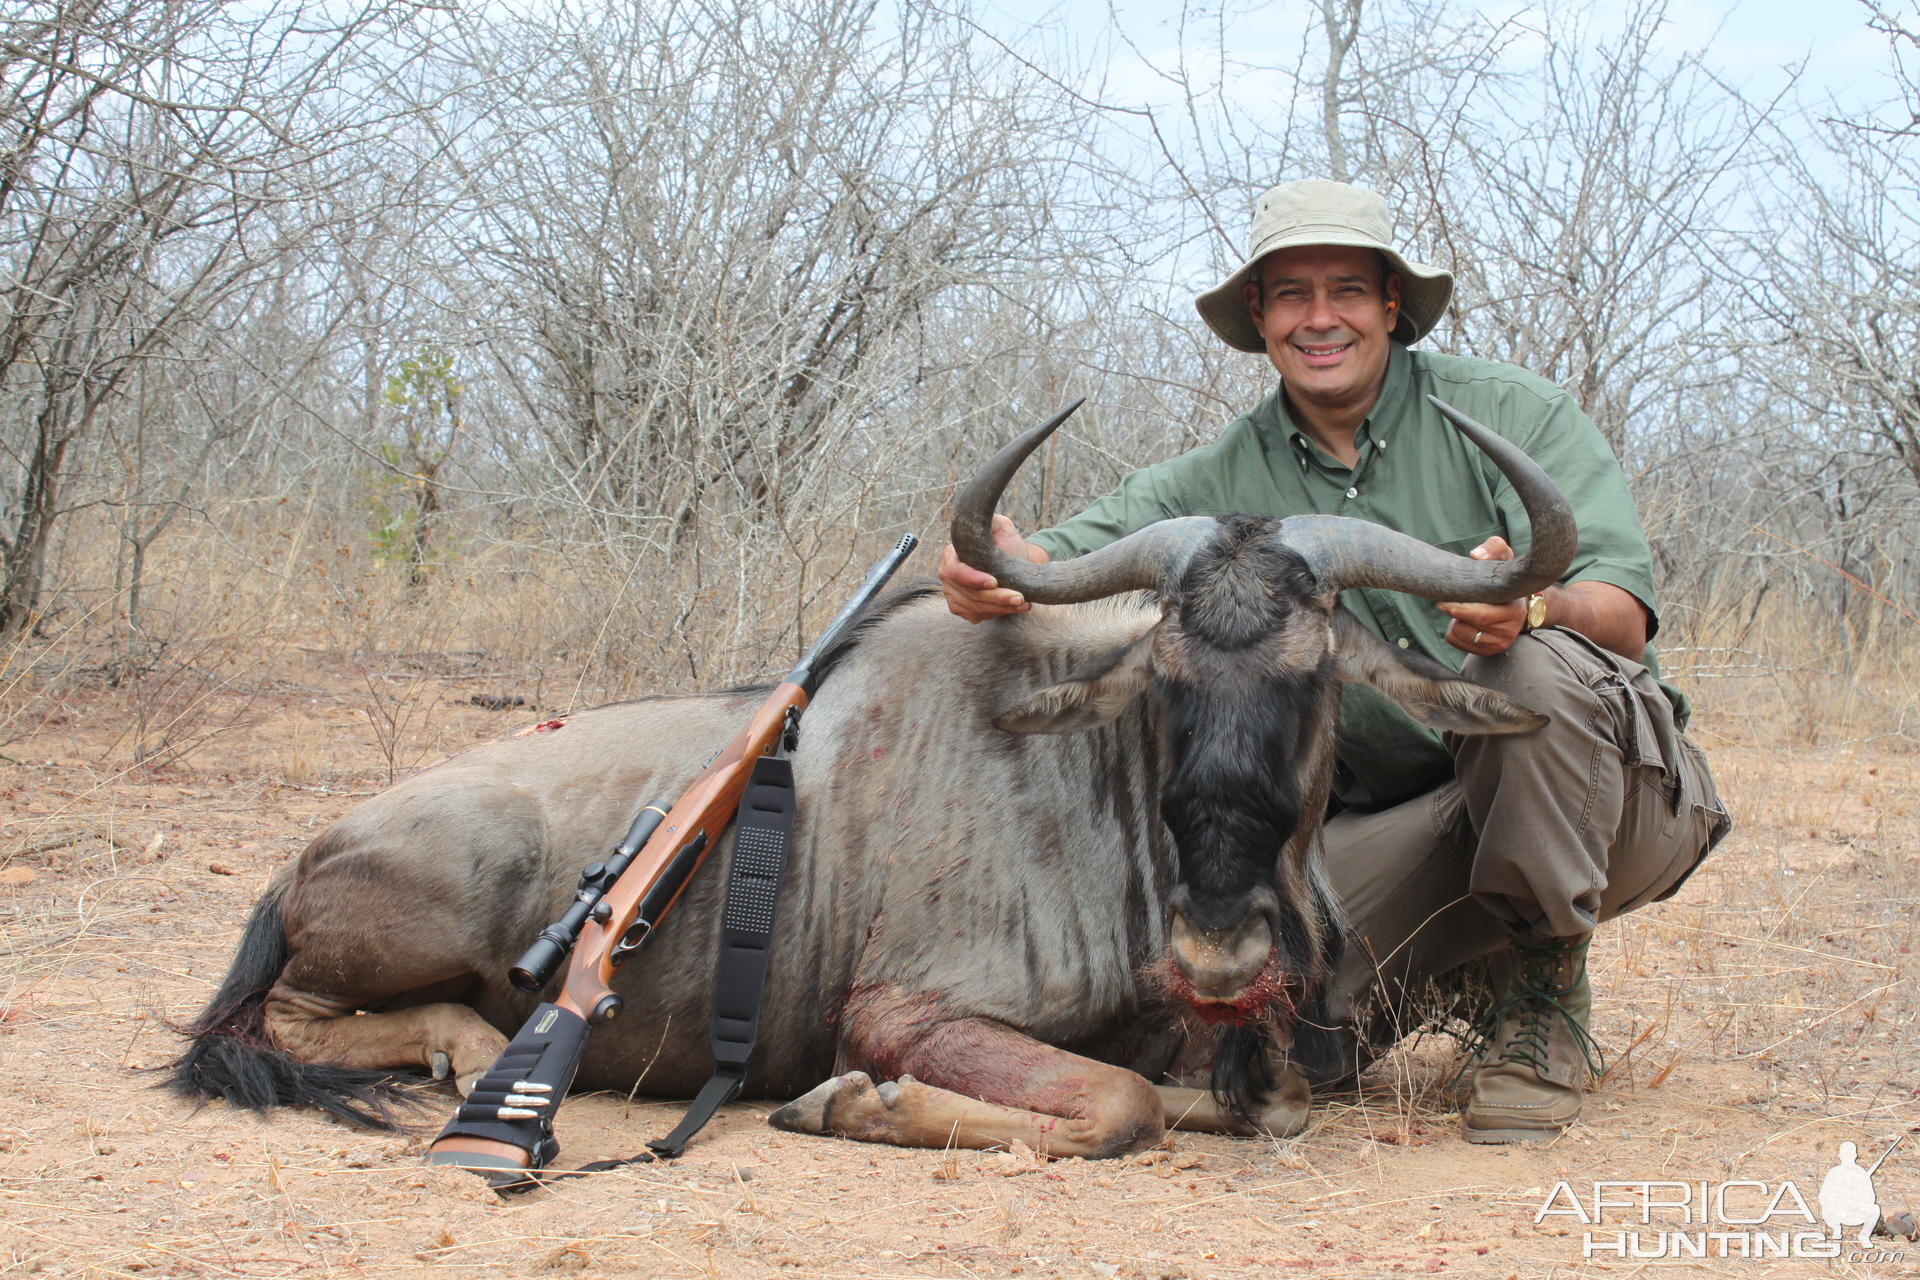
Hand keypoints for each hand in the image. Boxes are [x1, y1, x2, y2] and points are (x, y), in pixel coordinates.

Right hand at [939, 514, 1049, 622]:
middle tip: (1019, 597)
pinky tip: (1015, 608)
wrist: (1014, 563)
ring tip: (1022, 602)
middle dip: (995, 597)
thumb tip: (985, 518)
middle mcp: (947, 576)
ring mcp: (952, 594)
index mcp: (950, 555)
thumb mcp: (1000, 527)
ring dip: (1000, 608)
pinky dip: (998, 613)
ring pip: (974, 608)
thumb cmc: (1007, 545)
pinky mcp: (963, 609)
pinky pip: (977, 616)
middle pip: (967, 594)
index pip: (954, 571)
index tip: (994, 581)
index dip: (973, 579)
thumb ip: (991, 521)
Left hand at [1439, 536, 1530, 655]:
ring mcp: (1500, 643)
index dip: (1458, 608)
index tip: (1443, 600)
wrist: (1518, 601)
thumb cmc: (1505, 576)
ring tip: (1462, 610)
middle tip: (1442, 602)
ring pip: (1461, 636)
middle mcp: (1509, 630)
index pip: (1480, 614)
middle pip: (1469, 627)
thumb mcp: (1502, 557)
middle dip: (1452, 614)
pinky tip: (1464, 621)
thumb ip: (1492, 549)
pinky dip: (1455, 632)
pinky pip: (1459, 644)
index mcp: (1513, 609)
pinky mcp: (1489, 651)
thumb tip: (1477, 554)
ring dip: (1454, 623)